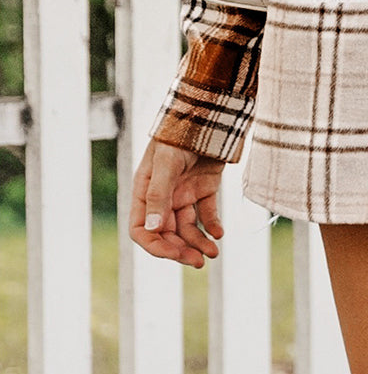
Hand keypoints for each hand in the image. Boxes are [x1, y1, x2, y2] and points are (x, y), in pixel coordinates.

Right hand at [129, 136, 225, 267]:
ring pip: (188, 227)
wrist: (209, 112)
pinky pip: (207, 213)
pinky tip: (220, 234)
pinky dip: (213, 225)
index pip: (142, 229)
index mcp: (145, 191)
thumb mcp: (166, 163)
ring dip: (198, 242)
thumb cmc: (180, 133)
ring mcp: (184, 193)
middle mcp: (163, 196)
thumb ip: (160, 195)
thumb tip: (153, 229)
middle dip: (180, 249)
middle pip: (167, 233)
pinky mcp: (205, 187)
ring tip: (213, 253)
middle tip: (199, 261)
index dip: (155, 245)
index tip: (173, 254)